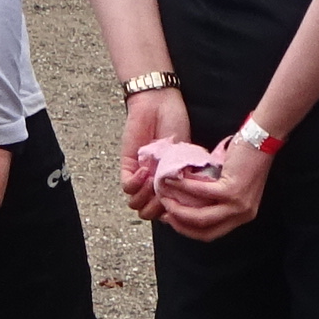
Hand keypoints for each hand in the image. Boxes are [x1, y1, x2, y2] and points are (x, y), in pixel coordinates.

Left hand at [119, 87, 193, 220]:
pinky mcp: (128, 166)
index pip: (169, 210)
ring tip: (155, 181)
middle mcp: (155, 183)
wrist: (160, 106)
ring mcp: (140, 177)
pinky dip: (136, 183)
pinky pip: (127, 187)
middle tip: (167, 193)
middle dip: (159, 208)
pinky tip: (145, 171)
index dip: (175, 211)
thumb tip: (191, 201)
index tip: (182, 200)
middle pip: (150, 213)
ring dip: (146, 197)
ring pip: (136, 204)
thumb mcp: (188, 155)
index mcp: (171, 183)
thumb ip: (188, 178)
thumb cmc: (176, 125)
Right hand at [156, 128, 270, 241]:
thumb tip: (187, 199)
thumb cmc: (245, 156)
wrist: (261, 139)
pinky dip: (183, 188)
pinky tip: (172, 180)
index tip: (171, 219)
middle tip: (164, 212)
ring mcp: (238, 204)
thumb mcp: (231, 183)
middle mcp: (242, 215)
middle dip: (179, 224)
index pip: (211, 233)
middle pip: (204, 231)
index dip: (187, 229)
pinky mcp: (232, 190)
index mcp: (241, 215)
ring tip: (164, 197)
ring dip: (178, 209)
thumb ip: (214, 196)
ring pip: (200, 217)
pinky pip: (200, 193)